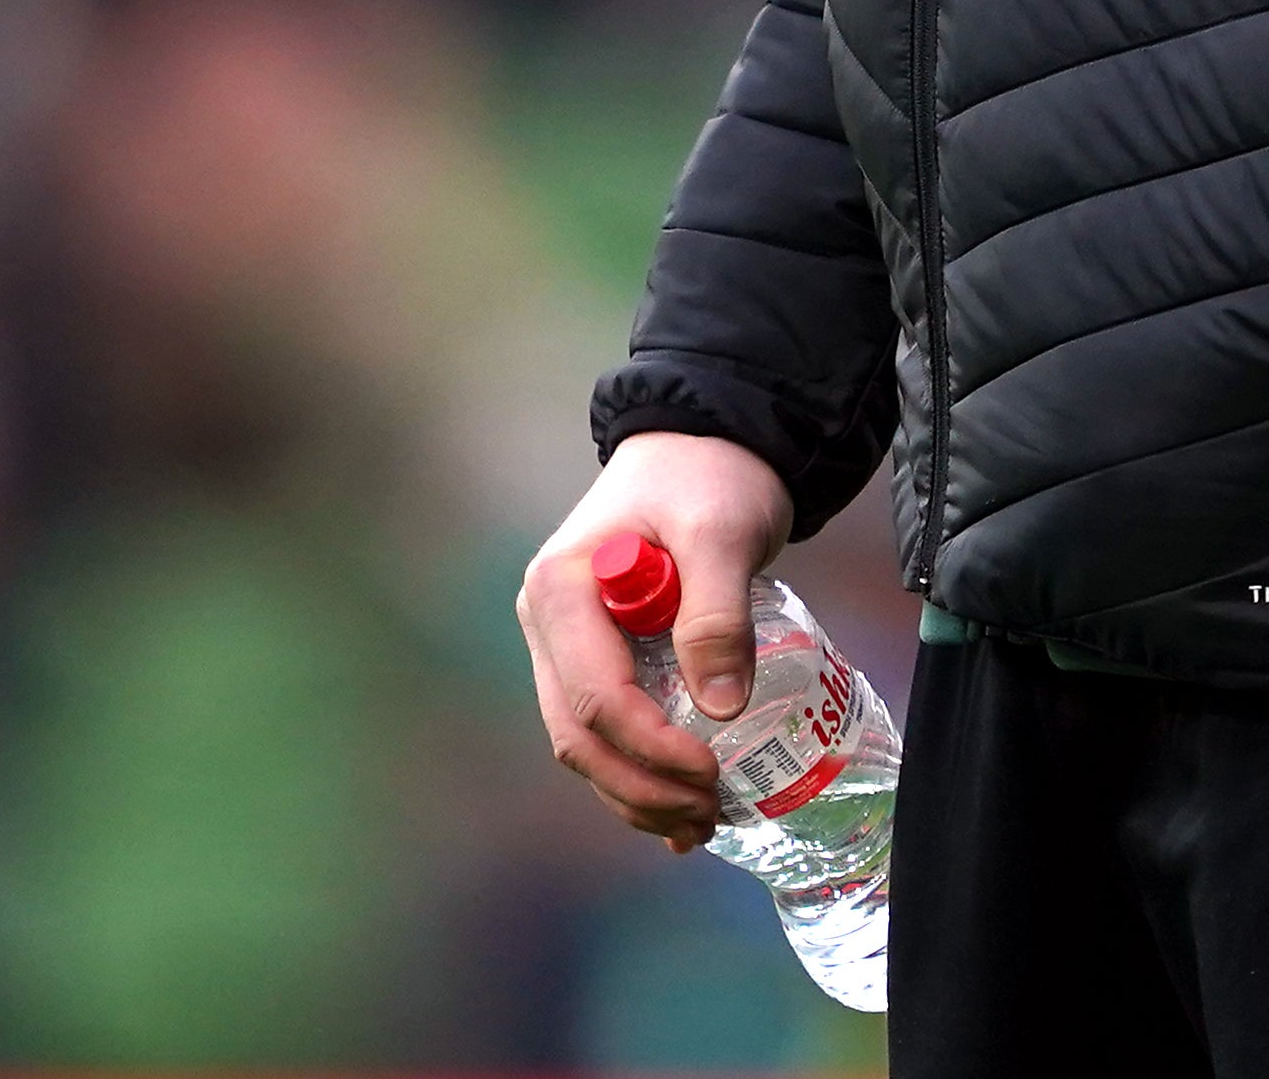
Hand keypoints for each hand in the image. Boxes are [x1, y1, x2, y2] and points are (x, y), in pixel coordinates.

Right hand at [513, 430, 793, 846]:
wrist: (703, 447)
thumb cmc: (707, 479)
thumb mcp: (720, 532)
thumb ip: (716, 614)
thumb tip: (717, 709)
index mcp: (561, 589)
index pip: (595, 696)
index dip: (650, 746)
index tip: (712, 769)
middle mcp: (548, 623)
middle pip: (578, 734)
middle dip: (640, 787)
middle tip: (708, 812)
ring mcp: (565, 645)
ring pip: (584, 746)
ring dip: (636, 794)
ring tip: (701, 821)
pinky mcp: (593, 657)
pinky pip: (604, 732)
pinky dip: (636, 776)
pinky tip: (678, 814)